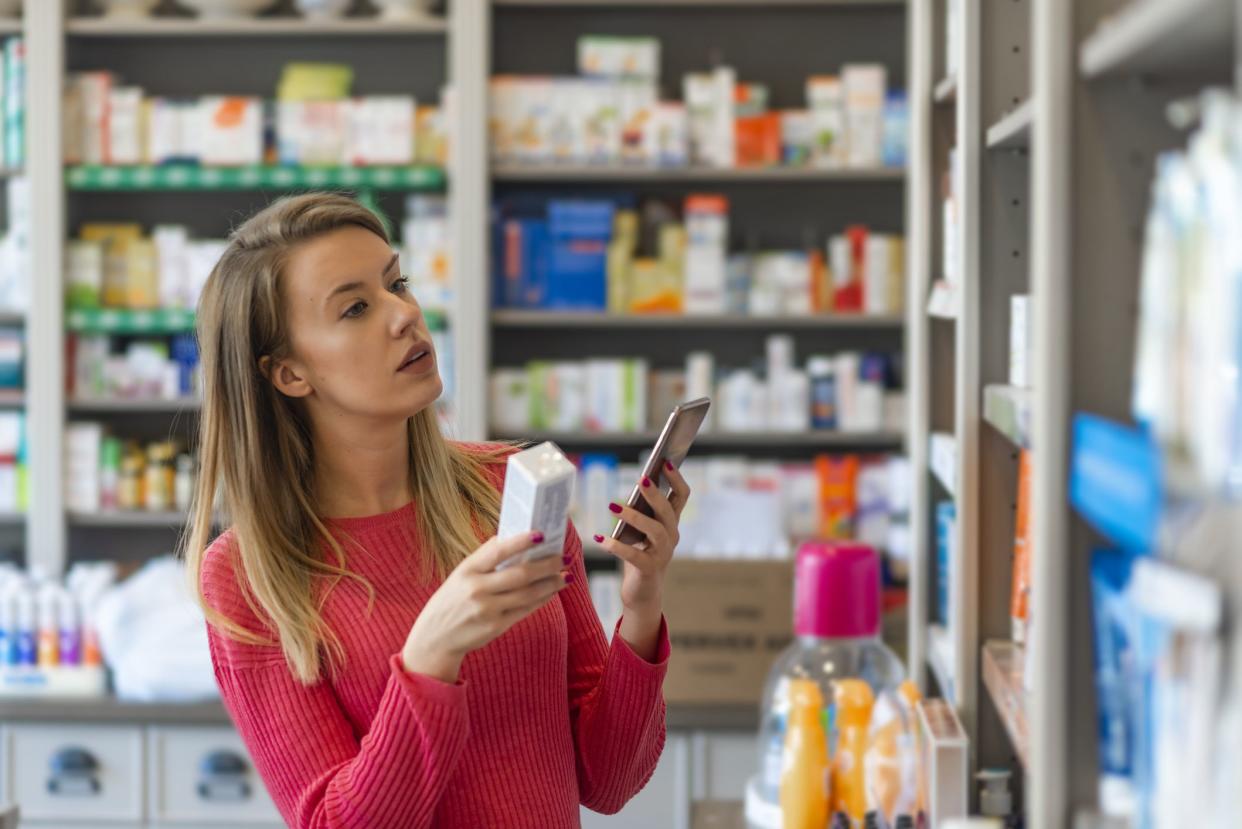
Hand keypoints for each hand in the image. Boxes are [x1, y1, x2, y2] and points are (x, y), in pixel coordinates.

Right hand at [401, 532, 570, 682]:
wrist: (435, 638)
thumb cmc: (452, 600)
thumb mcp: (460, 574)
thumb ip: (484, 558)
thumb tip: (511, 537)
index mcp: (467, 571)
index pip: (497, 551)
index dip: (521, 542)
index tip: (541, 534)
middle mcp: (477, 589)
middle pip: (520, 574)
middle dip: (547, 565)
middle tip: (563, 557)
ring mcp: (487, 610)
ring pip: (528, 593)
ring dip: (551, 583)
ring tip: (565, 575)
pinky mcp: (496, 627)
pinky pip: (526, 610)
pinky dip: (542, 599)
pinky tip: (552, 591)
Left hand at [592, 461, 690, 617]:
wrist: (642, 593)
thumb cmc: (639, 555)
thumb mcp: (642, 531)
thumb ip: (641, 512)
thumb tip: (634, 487)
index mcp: (671, 523)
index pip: (682, 496)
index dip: (676, 478)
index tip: (665, 461)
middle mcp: (671, 536)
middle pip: (668, 511)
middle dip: (655, 494)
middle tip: (640, 480)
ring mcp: (663, 554)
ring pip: (654, 530)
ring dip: (633, 516)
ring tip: (613, 506)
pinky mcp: (649, 569)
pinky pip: (634, 555)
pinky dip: (616, 546)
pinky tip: (600, 539)